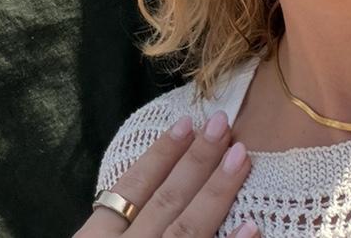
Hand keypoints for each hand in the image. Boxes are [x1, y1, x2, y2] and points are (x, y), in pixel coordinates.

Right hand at [76, 113, 254, 237]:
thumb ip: (112, 223)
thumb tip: (146, 184)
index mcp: (99, 235)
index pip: (132, 186)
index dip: (160, 153)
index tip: (186, 122)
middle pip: (166, 199)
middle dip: (196, 160)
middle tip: (222, 124)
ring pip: (188, 227)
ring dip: (216, 191)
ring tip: (239, 158)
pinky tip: (251, 225)